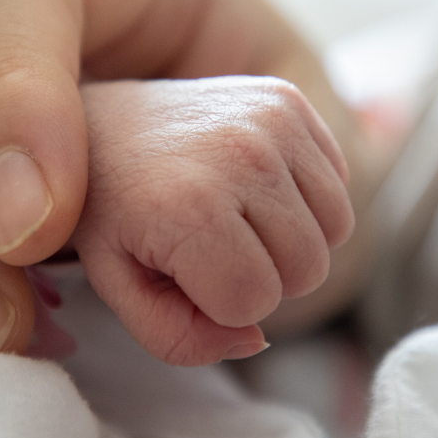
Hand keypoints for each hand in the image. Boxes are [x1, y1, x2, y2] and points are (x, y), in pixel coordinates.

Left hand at [75, 77, 352, 364]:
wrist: (98, 126)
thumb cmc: (111, 215)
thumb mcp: (121, 290)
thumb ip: (180, 339)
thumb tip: (256, 338)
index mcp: (190, 205)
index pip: (256, 302)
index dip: (222, 303)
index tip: (183, 268)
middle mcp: (240, 153)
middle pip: (308, 269)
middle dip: (264, 275)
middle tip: (212, 244)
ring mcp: (271, 118)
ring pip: (337, 228)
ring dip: (293, 239)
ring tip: (237, 216)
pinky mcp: (288, 98)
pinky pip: (339, 183)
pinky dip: (306, 199)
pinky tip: (255, 186)